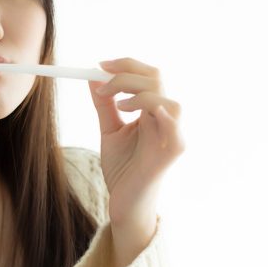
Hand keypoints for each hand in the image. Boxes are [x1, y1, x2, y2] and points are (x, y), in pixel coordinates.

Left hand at [87, 57, 184, 226]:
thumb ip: (104, 105)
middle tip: (101, 77)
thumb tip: (93, 77)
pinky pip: (172, 119)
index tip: (99, 65)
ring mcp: (173, 132)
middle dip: (127, 72)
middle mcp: (166, 118)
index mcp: (152, 111)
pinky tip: (130, 111)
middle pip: (156, 78)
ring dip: (138, 90)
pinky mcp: (174, 148)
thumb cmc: (122, 169)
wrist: (124, 202)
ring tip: (118, 103)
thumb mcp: (109, 130)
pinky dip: (154, 107)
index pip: (148, 75)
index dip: (126, 65)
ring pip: (165, 95)